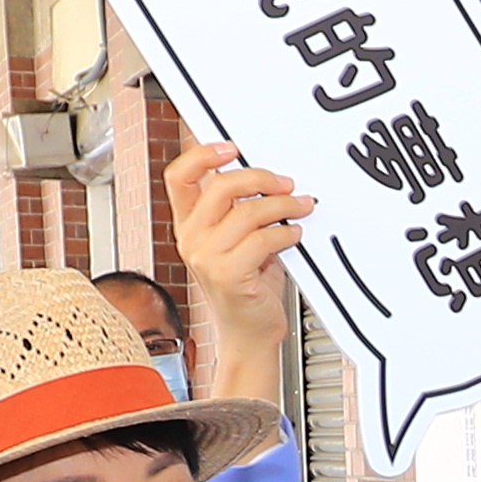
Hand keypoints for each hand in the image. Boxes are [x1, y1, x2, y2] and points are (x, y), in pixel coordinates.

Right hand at [162, 140, 312, 386]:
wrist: (249, 334)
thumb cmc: (248, 286)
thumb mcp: (239, 240)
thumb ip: (241, 208)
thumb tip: (266, 174)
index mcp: (189, 225)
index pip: (179, 177)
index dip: (202, 154)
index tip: (231, 147)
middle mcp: (192, 239)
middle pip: (220, 186)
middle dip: (260, 177)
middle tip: (286, 182)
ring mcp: (206, 258)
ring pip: (248, 212)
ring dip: (283, 205)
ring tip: (301, 208)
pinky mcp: (228, 275)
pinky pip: (262, 239)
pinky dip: (286, 232)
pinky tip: (294, 235)